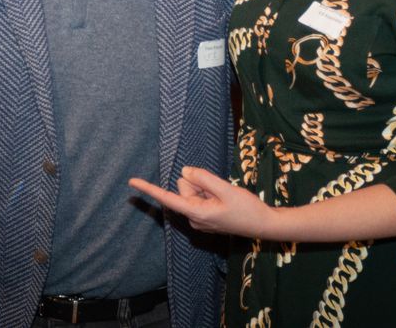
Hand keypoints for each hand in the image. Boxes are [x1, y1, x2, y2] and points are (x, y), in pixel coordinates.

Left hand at [128, 166, 271, 238]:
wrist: (264, 225)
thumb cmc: (247, 208)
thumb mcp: (226, 189)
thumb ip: (204, 179)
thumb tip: (184, 171)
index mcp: (196, 213)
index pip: (168, 198)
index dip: (149, 189)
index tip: (131, 182)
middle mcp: (193, 218)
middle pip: (184, 188)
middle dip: (198, 182)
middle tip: (220, 190)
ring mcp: (199, 218)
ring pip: (193, 190)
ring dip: (206, 188)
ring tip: (224, 196)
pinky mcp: (204, 216)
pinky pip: (200, 196)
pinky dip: (210, 193)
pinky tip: (224, 200)